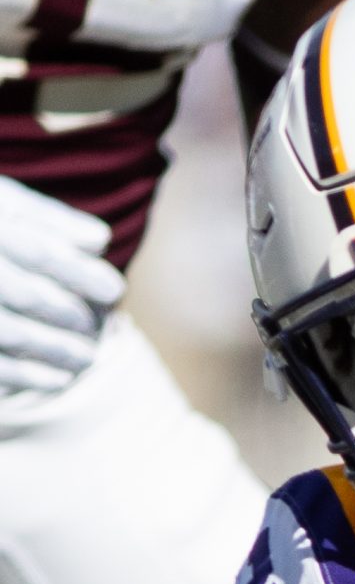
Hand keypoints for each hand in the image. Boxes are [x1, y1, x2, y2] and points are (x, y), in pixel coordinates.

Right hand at [0, 172, 121, 400]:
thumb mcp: (2, 202)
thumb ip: (49, 220)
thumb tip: (100, 240)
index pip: (39, 252)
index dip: (81, 273)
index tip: (115, 291)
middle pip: (26, 295)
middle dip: (69, 315)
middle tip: (96, 327)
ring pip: (11, 333)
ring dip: (55, 351)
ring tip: (87, 359)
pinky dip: (26, 376)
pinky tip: (58, 381)